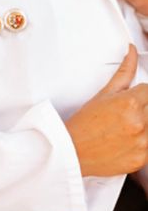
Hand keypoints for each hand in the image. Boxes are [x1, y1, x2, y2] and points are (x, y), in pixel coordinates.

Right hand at [65, 44, 147, 175]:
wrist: (71, 153)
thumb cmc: (84, 125)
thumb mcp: (104, 94)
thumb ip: (124, 72)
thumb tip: (132, 51)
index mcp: (131, 103)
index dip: (139, 96)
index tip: (129, 103)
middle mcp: (140, 123)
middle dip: (142, 110)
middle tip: (125, 117)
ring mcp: (142, 143)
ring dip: (143, 126)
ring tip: (125, 130)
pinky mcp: (141, 159)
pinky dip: (141, 144)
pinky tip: (125, 143)